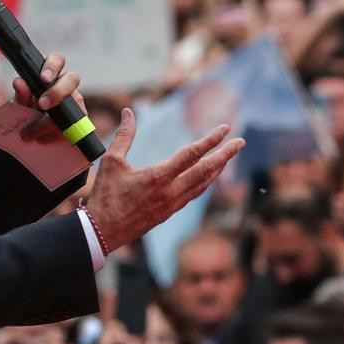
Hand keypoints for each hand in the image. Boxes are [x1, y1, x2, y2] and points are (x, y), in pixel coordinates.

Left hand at [14, 52, 85, 142]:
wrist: (32, 135)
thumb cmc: (27, 112)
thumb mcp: (21, 104)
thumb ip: (21, 94)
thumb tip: (19, 82)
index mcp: (51, 75)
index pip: (57, 60)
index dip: (52, 66)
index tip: (43, 79)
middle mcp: (66, 85)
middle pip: (72, 78)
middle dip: (57, 91)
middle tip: (42, 105)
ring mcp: (75, 102)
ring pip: (75, 103)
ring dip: (53, 120)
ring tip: (35, 133)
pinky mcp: (80, 120)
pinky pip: (74, 125)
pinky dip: (57, 134)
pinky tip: (44, 139)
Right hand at [84, 109, 243, 252]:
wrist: (103, 231)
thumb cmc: (105, 196)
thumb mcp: (112, 161)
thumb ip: (124, 135)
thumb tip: (129, 112)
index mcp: (158, 177)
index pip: (192, 154)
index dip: (211, 140)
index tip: (225, 129)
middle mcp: (171, 192)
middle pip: (206, 170)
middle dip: (226, 155)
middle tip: (240, 142)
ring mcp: (173, 204)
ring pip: (203, 184)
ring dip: (218, 169)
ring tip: (228, 157)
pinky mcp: (170, 212)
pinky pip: (194, 194)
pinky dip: (205, 182)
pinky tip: (208, 177)